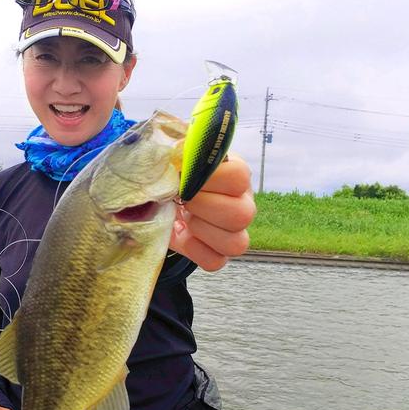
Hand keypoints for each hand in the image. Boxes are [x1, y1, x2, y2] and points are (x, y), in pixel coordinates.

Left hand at [170, 155, 255, 271]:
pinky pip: (216, 262)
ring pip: (236, 244)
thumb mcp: (176, 156)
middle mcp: (242, 204)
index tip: (186, 175)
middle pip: (243, 215)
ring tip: (184, 216)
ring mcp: (234, 232)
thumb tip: (176, 149)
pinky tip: (184, 234)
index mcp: (235, 174)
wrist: (165, 199)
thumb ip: (178, 148)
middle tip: (182, 198)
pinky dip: (195, 251)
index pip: (239, 176)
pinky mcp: (219, 254)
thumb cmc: (176, 175)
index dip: (209, 178)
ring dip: (201, 229)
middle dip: (203, 206)